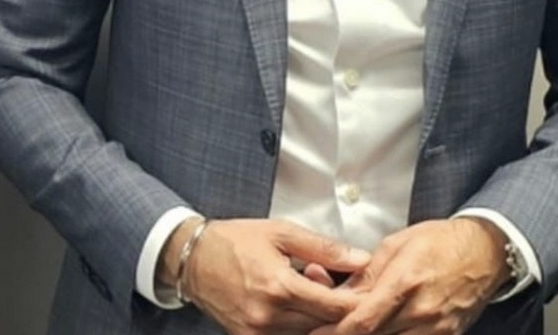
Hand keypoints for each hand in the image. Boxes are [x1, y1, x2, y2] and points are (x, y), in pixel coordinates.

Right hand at [168, 218, 370, 334]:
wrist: (191, 259)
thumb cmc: (233, 241)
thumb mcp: (279, 233)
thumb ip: (323, 248)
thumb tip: (361, 259)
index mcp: (279, 286)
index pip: (336, 307)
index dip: (357, 299)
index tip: (365, 288)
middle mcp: (270, 316)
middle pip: (327, 327)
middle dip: (342, 311)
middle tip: (341, 289)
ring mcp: (259, 334)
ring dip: (321, 321)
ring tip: (313, 294)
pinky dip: (302, 328)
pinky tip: (297, 308)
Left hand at [311, 219, 505, 334]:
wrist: (484, 253)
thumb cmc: (438, 242)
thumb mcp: (394, 246)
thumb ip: (366, 274)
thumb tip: (339, 294)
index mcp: (405, 283)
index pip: (364, 320)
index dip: (336, 332)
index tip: (315, 332)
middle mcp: (422, 312)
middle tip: (322, 331)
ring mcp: (437, 331)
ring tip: (347, 330)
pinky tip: (379, 332)